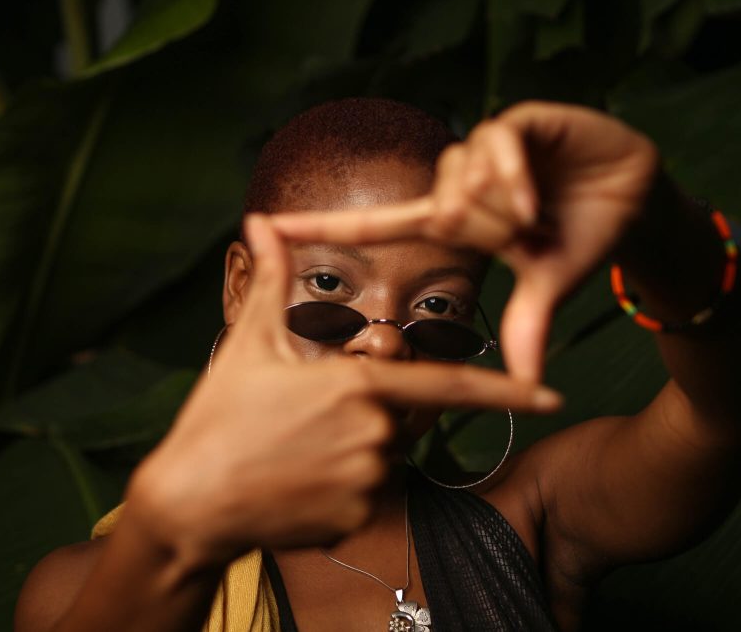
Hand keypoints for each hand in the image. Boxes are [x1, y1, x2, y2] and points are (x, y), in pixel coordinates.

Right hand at [128, 215, 561, 568]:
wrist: (187, 503)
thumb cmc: (218, 419)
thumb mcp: (250, 345)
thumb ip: (274, 282)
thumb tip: (260, 223)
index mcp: (358, 384)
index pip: (449, 385)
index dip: (508, 391)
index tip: (553, 394)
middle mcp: (374, 432)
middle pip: (401, 420)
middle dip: (373, 416)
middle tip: (312, 424)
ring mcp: (366, 480)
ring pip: (383, 458)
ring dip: (353, 451)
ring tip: (295, 452)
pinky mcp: (353, 518)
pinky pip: (365, 495)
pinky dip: (340, 488)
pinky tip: (295, 483)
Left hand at [271, 101, 659, 381]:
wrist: (637, 202)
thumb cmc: (583, 240)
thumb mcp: (548, 285)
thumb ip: (528, 322)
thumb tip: (528, 382)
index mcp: (453, 218)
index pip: (376, 224)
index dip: (320, 227)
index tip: (261, 225)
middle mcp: (461, 181)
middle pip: (442, 211)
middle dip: (492, 236)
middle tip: (531, 237)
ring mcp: (488, 149)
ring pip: (465, 183)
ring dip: (507, 212)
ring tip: (541, 216)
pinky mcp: (519, 122)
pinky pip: (497, 148)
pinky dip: (517, 181)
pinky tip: (539, 202)